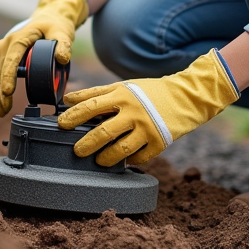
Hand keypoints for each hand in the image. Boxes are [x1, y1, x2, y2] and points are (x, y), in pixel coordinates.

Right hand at [0, 0, 88, 116]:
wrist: (47, 18)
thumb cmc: (54, 25)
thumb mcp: (61, 31)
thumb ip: (64, 44)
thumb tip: (63, 58)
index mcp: (18, 38)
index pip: (11, 60)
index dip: (8, 77)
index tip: (8, 92)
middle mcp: (6, 44)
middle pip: (1, 71)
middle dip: (0, 93)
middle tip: (3, 111)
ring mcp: (2, 51)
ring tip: (0, 112)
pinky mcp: (3, 57)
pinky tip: (0, 103)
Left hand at [57, 50, 239, 165]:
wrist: (186, 97)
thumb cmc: (150, 92)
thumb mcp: (124, 86)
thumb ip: (96, 93)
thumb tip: (68, 99)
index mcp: (123, 95)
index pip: (92, 106)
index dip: (73, 116)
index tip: (61, 124)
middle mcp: (134, 112)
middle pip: (103, 132)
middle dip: (86, 144)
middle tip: (77, 151)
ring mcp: (147, 129)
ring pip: (121, 150)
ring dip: (106, 158)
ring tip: (98, 160)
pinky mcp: (159, 143)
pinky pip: (139, 158)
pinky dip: (129, 161)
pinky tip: (122, 161)